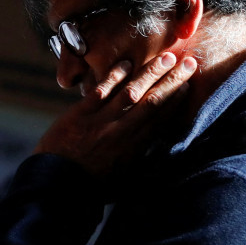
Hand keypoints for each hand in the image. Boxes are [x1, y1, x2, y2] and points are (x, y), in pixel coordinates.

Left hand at [34, 51, 197, 177]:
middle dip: (171, 81)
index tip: (188, 86)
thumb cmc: (90, 187)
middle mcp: (120, 133)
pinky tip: (127, 63)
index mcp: (133, 149)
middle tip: (189, 63)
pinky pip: (101, 91)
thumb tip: (158, 151)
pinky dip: (115, 76)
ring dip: (150, 73)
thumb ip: (140, 162)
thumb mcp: (123, 181)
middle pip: (151, 102)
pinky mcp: (79, 115)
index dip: (175, 101)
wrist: (56, 187)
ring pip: (130, 92)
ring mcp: (100, 122)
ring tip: (166, 57)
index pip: (160, 120)